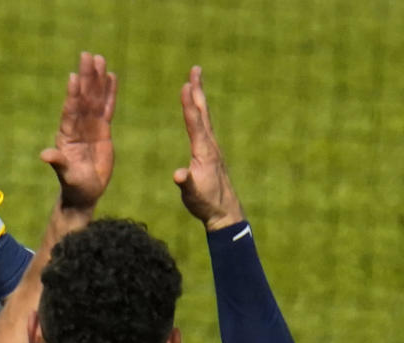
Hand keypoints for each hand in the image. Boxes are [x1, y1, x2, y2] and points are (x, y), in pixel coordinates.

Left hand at [39, 52, 116, 213]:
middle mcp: (77, 127)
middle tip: (87, 56)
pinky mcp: (103, 130)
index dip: (73, 95)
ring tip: (99, 59)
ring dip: (98, 80)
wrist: (84, 192)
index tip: (73, 77)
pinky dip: (110, 93)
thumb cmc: (73, 185)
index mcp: (67, 135)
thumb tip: (44, 155)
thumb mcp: (66, 174)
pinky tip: (111, 77)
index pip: (70, 111)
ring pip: (95, 99)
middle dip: (86, 78)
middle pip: (84, 98)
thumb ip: (58, 162)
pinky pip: (107, 108)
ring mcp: (90, 127)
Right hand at [173, 66, 244, 230]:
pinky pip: (204, 126)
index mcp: (204, 151)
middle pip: (202, 112)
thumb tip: (178, 174)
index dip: (188, 104)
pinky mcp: (211, 152)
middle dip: (197, 90)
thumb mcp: (192, 195)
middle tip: (196, 69)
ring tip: (194, 82)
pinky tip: (197, 110)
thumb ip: (186, 183)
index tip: (185, 84)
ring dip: (198, 97)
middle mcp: (210, 145)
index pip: (195, 123)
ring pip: (204, 116)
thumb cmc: (206, 203)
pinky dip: (199, 112)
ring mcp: (212, 148)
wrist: (225, 212)